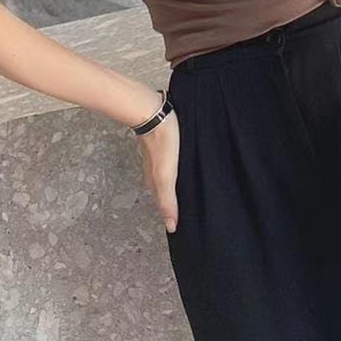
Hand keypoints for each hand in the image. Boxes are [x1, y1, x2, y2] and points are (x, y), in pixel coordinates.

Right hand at [135, 107, 180, 234]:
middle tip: (185, 211)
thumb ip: (168, 199)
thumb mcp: (166, 175)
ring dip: (174, 186)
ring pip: (166, 177)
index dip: (171, 214)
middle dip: (173, 202)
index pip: (163, 204)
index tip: (180, 224)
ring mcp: (157, 157)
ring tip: (186, 192)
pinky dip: (175, 170)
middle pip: (164, 191)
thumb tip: (171, 226)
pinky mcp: (162, 144)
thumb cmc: (162, 144)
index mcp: (155, 181)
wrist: (154, 113)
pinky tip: (182, 167)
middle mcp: (154, 171)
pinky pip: (169, 163)